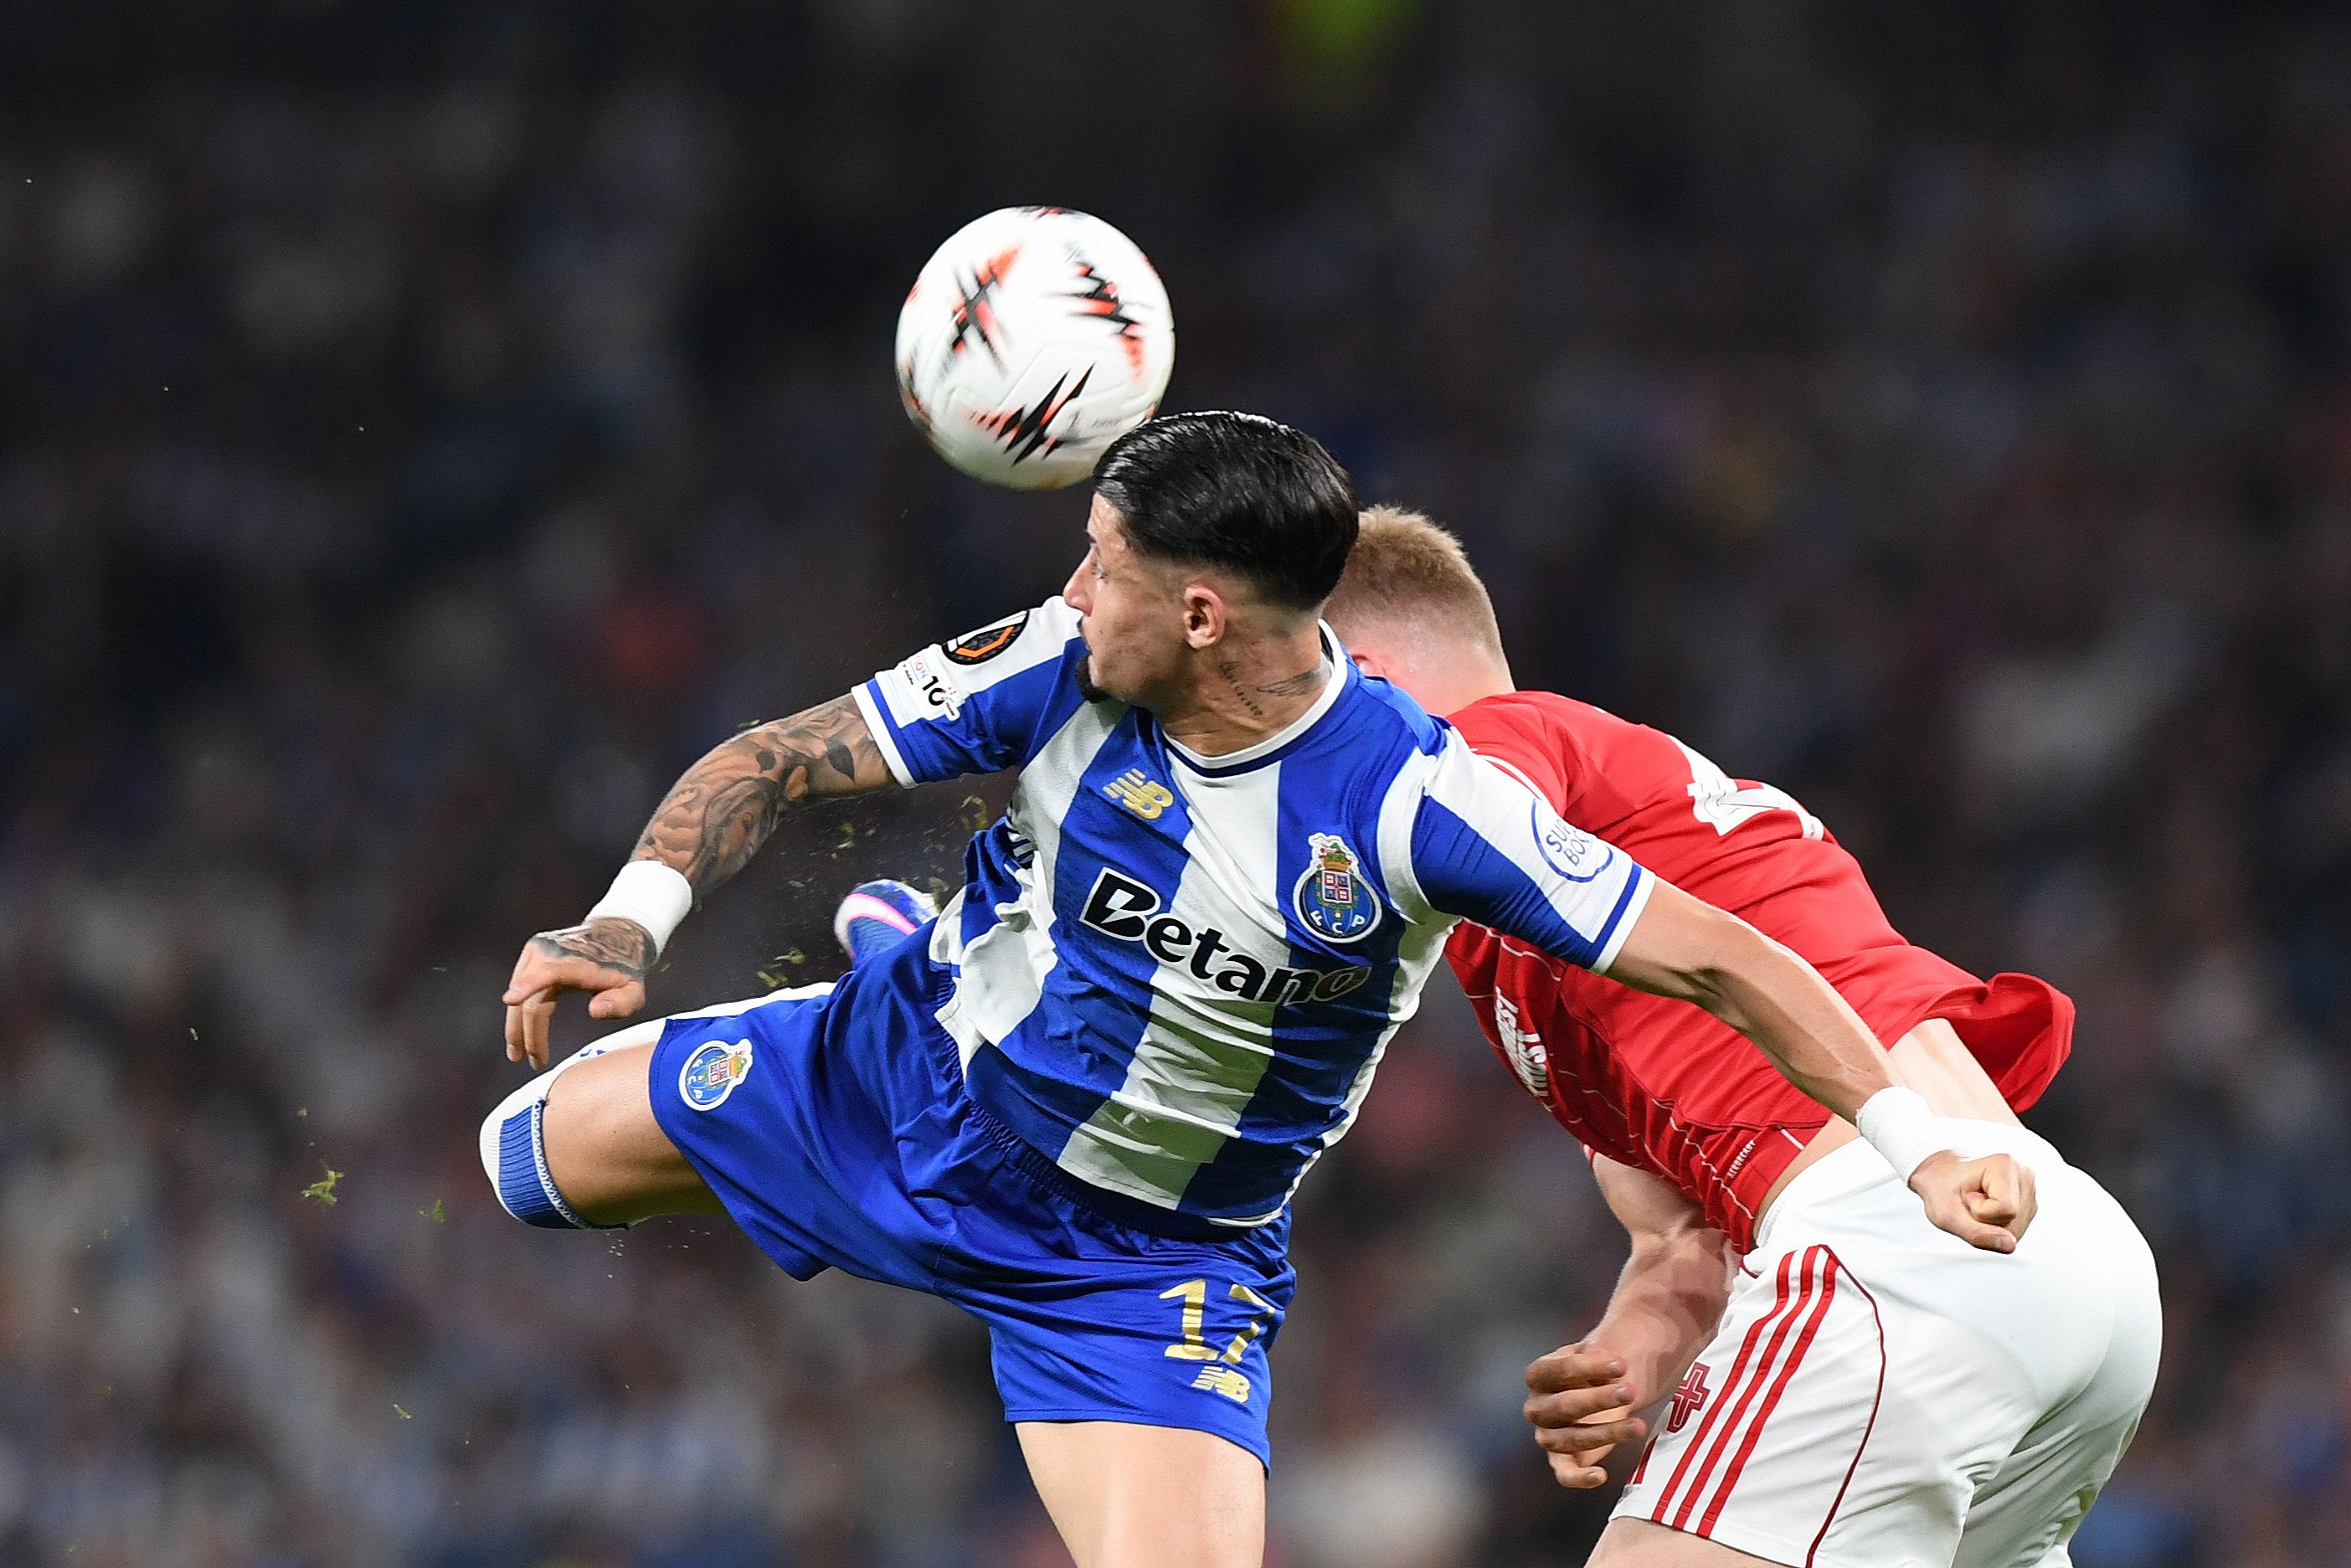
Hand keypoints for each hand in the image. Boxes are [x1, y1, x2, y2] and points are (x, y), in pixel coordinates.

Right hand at [501, 917, 653, 1068]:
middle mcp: (551, 951)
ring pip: (520, 993)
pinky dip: (519, 1010)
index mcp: (576, 960)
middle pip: (531, 996)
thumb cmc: (625, 967)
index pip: (550, 974)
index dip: (529, 986)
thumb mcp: (634, 990)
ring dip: (516, 1025)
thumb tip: (594, 1011)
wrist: (616, 934)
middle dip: (527, 1033)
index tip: (511, 1000)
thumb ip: (622, 1004)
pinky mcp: (532, 953)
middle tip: (532, 1061)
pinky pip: (521, 985)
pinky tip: (521, 1031)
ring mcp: (538, 950)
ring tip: (518, 1054)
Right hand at [1524, 1342, 1647, 1488]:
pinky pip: (1564, 1473)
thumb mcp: (1597, 1352)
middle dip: (1599, 1399)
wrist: (1604, 1386)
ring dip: (1606, 1433)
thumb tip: (1608, 1358)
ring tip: (1638, 1425)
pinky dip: (1579, 1478)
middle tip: (1630, 1391)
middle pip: (1564, 1406)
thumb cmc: (1598, 1368)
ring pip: (1570, 1439)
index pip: (1559, 1371)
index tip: (1622, 1364)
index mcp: (1538, 1374)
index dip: (1590, 1368)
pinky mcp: (1562, 1458)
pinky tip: (1601, 1475)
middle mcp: (1537, 1406)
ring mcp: (1547, 1434)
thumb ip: (1600, 1354)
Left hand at [1909, 1149, 2036, 1252]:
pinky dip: (1995, 1225)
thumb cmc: (1939, 1188)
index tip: (1966, 1196)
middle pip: (2012, 1222)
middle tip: (1969, 1201)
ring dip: (1990, 1224)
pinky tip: (1986, 1208)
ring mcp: (2028, 1191)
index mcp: (2006, 1165)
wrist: (1939, 1176)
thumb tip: (2010, 1245)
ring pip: (2014, 1230)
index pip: (2005, 1210)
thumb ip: (1977, 1233)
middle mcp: (2023, 1175)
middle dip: (1985, 1221)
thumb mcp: (1947, 1214)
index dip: (1979, 1211)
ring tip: (1976, 1203)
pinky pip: (2013, 1231)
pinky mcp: (2027, 1205)